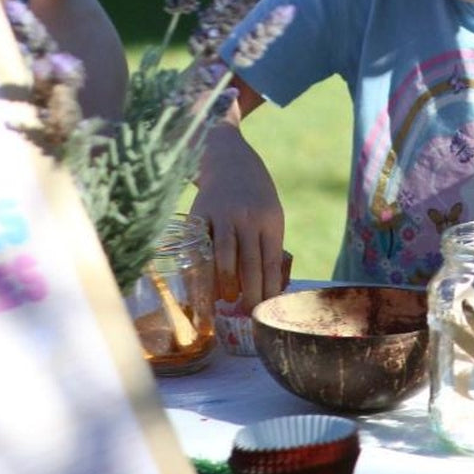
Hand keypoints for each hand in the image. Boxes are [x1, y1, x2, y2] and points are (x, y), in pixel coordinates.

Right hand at [191, 123, 284, 311]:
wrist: (230, 161)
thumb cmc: (256, 197)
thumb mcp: (272, 215)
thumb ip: (269, 245)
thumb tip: (269, 286)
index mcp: (270, 220)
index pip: (271, 261)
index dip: (269, 287)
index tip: (268, 308)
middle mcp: (248, 218)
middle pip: (250, 263)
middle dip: (250, 292)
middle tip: (249, 313)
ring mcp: (223, 216)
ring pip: (225, 256)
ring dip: (226, 283)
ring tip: (228, 300)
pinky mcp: (200, 215)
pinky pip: (202, 246)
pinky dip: (204, 267)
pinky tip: (206, 282)